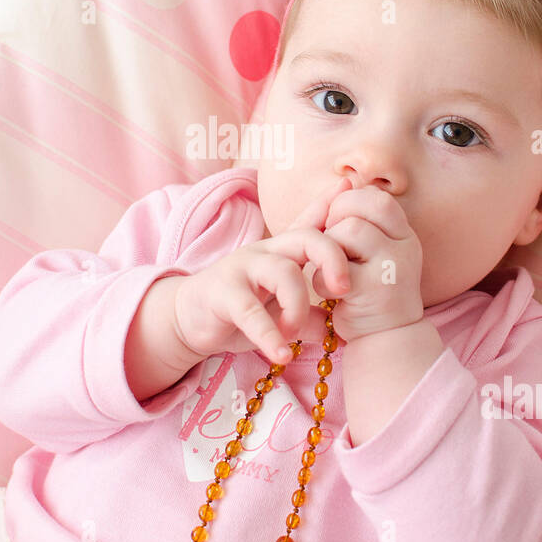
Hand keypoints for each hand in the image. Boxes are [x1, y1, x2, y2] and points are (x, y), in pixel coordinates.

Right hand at [173, 177, 355, 365]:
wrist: (189, 320)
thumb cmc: (241, 312)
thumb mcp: (280, 310)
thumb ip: (312, 314)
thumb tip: (346, 335)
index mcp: (283, 252)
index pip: (311, 224)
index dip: (331, 205)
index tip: (353, 187)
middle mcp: (265, 252)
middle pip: (307, 238)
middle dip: (332, 259)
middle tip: (344, 290)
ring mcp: (243, 268)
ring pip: (284, 273)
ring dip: (297, 309)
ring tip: (293, 335)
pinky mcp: (223, 292)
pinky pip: (251, 311)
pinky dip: (270, 335)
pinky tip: (281, 354)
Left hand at [312, 182, 423, 343]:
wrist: (387, 341)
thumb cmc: (369, 292)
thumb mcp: (370, 250)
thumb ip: (356, 218)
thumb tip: (342, 182)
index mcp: (404, 233)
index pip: (377, 198)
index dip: (348, 206)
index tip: (338, 228)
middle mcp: (406, 246)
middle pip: (359, 207)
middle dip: (334, 223)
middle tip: (333, 248)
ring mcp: (394, 267)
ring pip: (347, 231)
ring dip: (328, 251)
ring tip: (332, 273)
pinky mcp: (376, 291)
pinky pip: (335, 270)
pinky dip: (322, 283)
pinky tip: (331, 296)